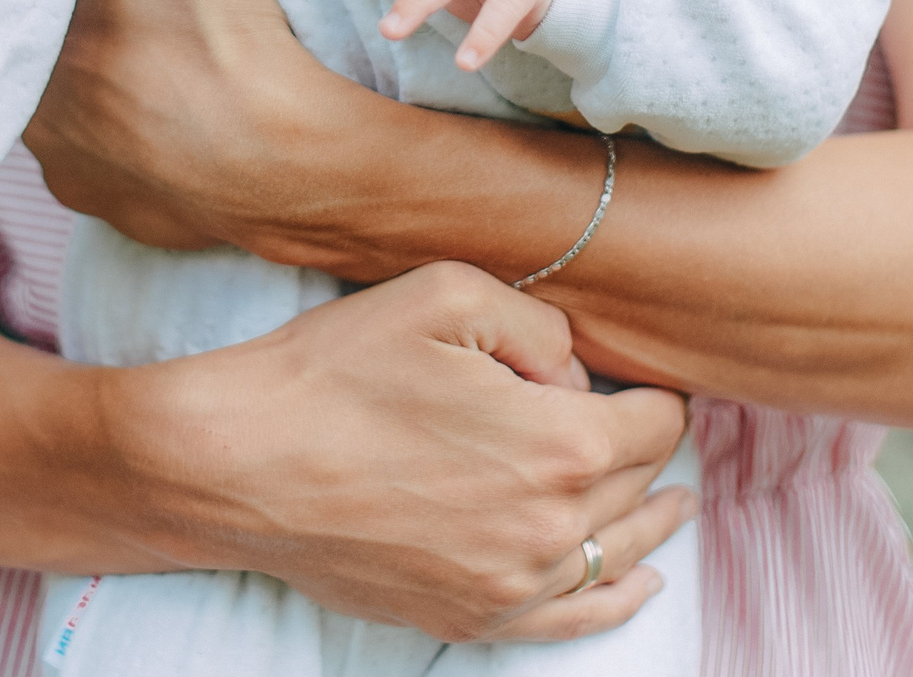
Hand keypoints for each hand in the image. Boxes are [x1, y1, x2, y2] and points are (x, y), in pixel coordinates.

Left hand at [27, 0, 340, 252]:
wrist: (299, 170)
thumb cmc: (227, 36)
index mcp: (28, 51)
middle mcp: (36, 127)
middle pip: (48, 51)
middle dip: (79, 20)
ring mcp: (82, 179)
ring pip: (79, 111)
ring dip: (108, 79)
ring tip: (160, 46)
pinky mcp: (127, 215)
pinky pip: (120, 164)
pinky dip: (143, 133)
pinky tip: (180, 105)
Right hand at [120, 261, 697, 642]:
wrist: (236, 464)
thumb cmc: (332, 371)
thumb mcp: (444, 295)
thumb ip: (540, 325)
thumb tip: (576, 372)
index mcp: (557, 444)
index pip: (655, 423)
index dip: (658, 393)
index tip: (649, 379)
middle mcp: (548, 528)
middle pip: (637, 485)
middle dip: (647, 450)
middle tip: (647, 421)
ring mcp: (508, 584)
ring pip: (615, 553)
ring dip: (649, 521)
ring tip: (676, 501)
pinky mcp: (467, 616)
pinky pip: (571, 618)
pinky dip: (615, 599)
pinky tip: (639, 580)